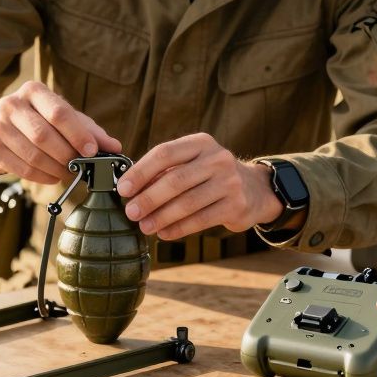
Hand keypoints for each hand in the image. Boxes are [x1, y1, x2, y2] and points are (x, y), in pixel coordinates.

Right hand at [0, 81, 120, 184]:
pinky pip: (23, 170)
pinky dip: (44, 177)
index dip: (78, 134)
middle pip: (44, 136)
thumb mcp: (61, 116)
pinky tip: (53, 176)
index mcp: (33, 91)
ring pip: (34, 156)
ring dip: (57, 170)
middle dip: (67, 156)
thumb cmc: (36, 119)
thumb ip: (89, 130)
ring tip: (70, 174)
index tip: (93, 152)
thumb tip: (115, 147)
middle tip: (82, 168)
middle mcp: (11, 105)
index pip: (58, 112)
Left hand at [115, 133, 283, 239]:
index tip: (123, 189)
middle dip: (148, 198)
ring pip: (187, 203)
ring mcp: (229, 182)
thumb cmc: (209, 176)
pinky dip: (178, 228)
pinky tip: (164, 233)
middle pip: (175, 180)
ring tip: (144, 226)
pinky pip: (200, 220)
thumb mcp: (191, 163)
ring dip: (161, 217)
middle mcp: (217, 158)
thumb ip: (163, 172)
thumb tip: (127, 189)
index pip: (164, 153)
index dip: (140, 172)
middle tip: (130, 212)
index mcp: (200, 143)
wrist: (253, 189)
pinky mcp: (236, 205)